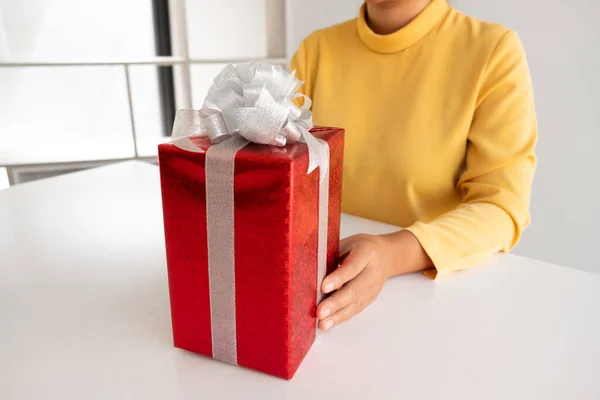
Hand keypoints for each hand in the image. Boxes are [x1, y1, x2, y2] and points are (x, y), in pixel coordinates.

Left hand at [316, 230, 432, 330]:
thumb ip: (332, 255)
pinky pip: (356, 309)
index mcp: (366, 253)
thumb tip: (308, 269)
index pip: (352, 267)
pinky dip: (342, 317)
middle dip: (336, 302)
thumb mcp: (347, 243)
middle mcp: (373, 272)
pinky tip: (329, 323)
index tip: (323, 287)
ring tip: (323, 323)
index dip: (338, 278)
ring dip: (338, 315)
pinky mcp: (371, 298)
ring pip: (355, 303)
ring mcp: (374, 287)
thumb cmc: (361, 248)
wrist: (386, 256)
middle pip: (354, 289)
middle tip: (320, 312)